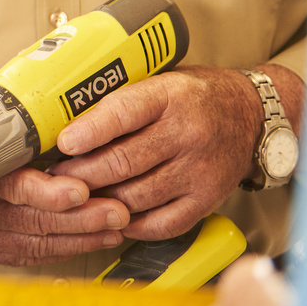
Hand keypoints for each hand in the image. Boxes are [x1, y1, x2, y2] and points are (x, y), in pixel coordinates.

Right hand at [0, 86, 131, 265]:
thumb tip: (41, 73)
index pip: (9, 186)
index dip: (48, 193)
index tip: (81, 189)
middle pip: (31, 222)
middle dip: (80, 219)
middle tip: (118, 211)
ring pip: (35, 243)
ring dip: (80, 238)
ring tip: (117, 227)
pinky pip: (29, 255)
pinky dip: (63, 248)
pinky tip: (91, 240)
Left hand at [52, 65, 269, 239]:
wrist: (249, 115)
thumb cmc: (194, 97)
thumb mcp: (161, 80)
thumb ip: (124, 98)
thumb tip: (66, 116)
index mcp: (171, 96)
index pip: (123, 113)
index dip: (89, 131)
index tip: (63, 143)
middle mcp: (187, 134)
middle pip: (124, 161)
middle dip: (83, 173)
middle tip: (57, 177)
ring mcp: (199, 171)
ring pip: (137, 196)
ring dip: (101, 201)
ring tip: (77, 198)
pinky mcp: (207, 200)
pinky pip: (162, 223)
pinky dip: (132, 225)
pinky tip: (112, 217)